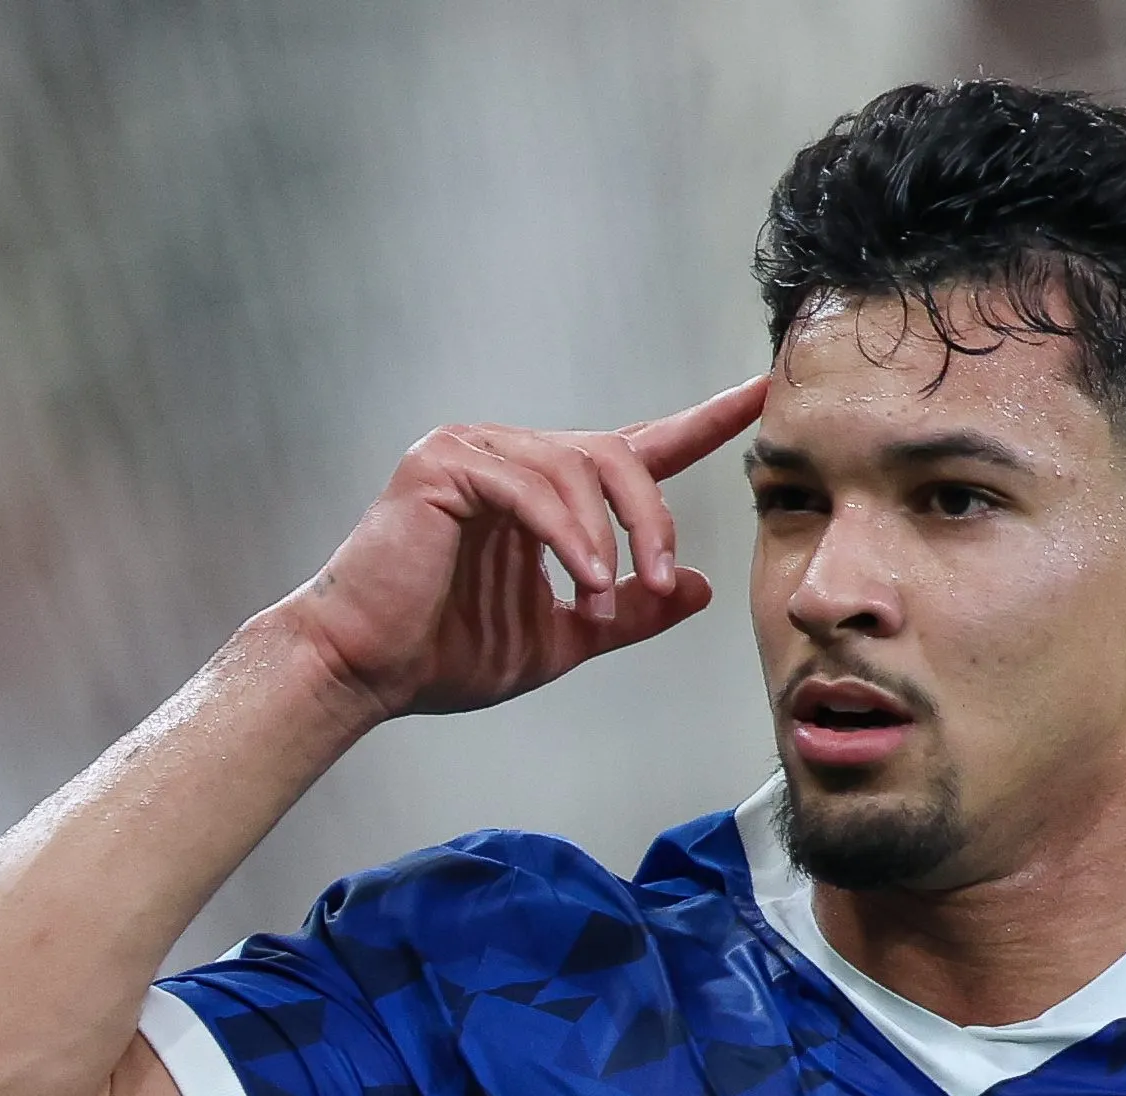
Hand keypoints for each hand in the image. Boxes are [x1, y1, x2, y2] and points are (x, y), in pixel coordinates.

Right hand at [258, 377, 767, 721]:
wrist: (364, 670)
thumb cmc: (447, 653)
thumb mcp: (563, 636)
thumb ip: (629, 609)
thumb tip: (698, 586)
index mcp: (541, 489)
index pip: (636, 446)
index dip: (702, 423)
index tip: (761, 395)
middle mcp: (509, 453)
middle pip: (618, 454)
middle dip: (652, 518)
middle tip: (663, 578)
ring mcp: (473, 449)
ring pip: (579, 468)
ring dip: (609, 539)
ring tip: (607, 598)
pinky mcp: (444, 465)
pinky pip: (532, 487)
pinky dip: (568, 537)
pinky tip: (583, 581)